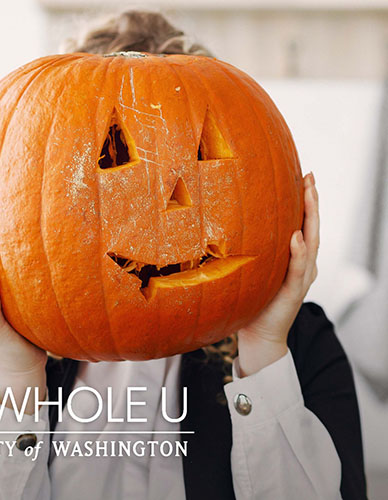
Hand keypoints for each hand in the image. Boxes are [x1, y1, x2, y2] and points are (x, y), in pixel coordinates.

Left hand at [237, 172, 318, 376]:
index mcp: (294, 258)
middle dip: (312, 202)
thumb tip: (226, 224)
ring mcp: (302, 278)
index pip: (301, 224)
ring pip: (311, 243)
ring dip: (311, 219)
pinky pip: (298, 270)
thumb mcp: (254, 269)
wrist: (258, 334)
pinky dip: (299, 253)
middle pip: (311, 227)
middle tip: (309, 178)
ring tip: (309, 195)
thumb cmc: (254, 300)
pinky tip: (296, 237)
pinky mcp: (294, 292)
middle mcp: (303, 265)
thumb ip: (252, 249)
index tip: (302, 176)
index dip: (304, 201)